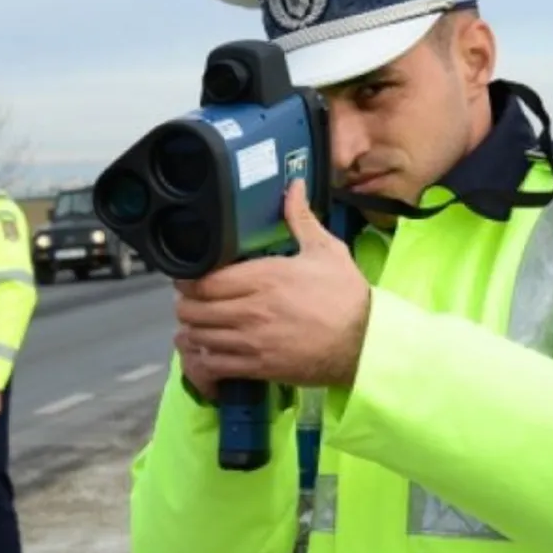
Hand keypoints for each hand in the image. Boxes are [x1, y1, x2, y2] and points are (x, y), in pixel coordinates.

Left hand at [174, 179, 370, 393]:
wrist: (365, 343)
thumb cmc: (347, 297)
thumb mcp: (326, 251)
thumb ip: (301, 219)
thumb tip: (294, 186)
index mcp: (264, 277)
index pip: (204, 279)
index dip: (187, 279)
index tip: (188, 277)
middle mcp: (252, 308)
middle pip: (193, 308)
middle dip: (187, 303)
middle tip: (193, 300)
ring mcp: (253, 340)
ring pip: (198, 336)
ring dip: (193, 330)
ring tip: (197, 325)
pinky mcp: (258, 367)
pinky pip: (214, 364)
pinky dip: (204, 358)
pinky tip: (209, 350)